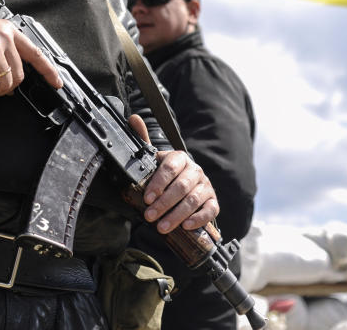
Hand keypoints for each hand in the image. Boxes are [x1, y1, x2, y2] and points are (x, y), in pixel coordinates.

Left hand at [128, 114, 219, 233]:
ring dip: (177, 215)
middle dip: (164, 203)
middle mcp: (195, 170)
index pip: (170, 168)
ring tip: (162, 227)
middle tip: (150, 216)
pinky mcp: (213, 201)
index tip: (147, 198)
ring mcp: (206, 186)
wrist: (181, 190)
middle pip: (181, 186)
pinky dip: (198, 218)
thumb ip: (143, 141)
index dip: (158, 184)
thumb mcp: (153, 160)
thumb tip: (133, 118)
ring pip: (194, 200)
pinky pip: (210, 210)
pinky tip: (186, 226)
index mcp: (179, 158)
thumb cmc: (165, 175)